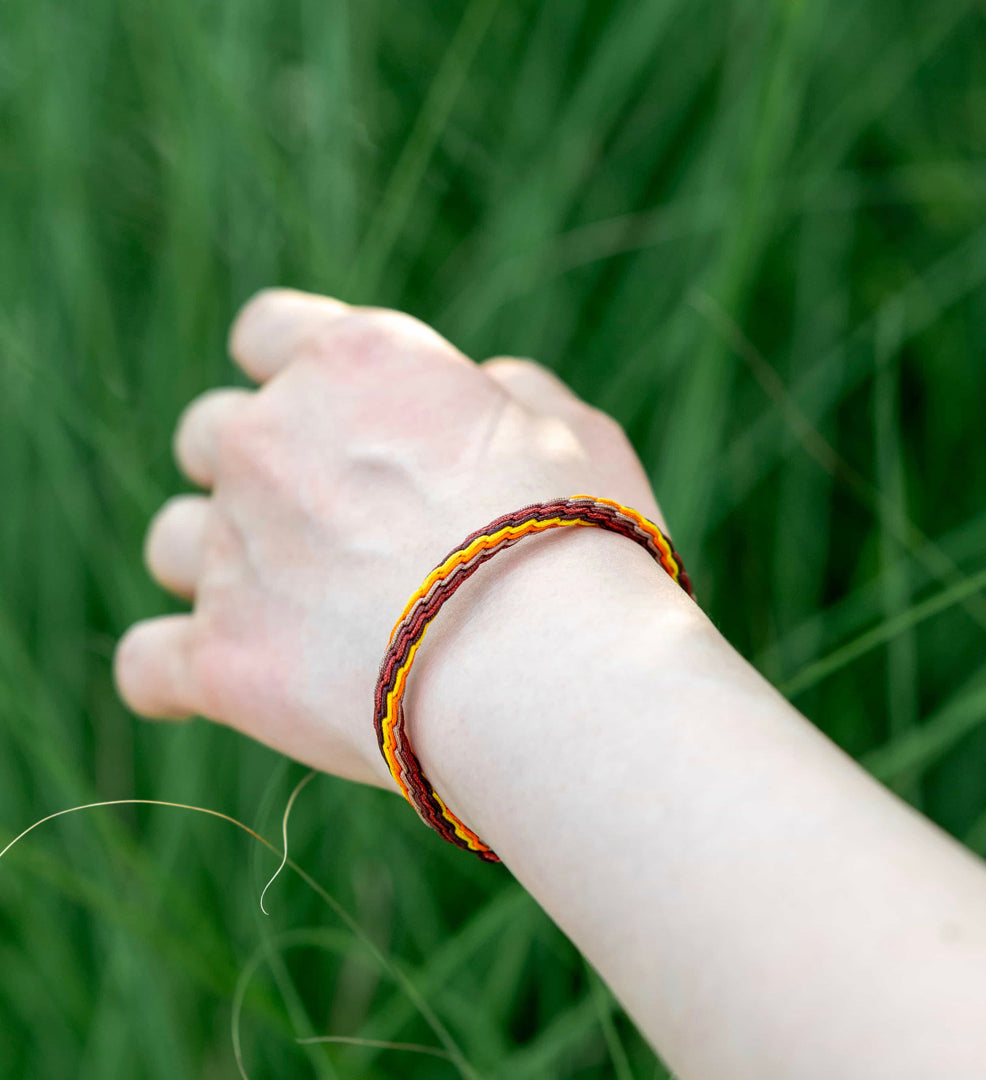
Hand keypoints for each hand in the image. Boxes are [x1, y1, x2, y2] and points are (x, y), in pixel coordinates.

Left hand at [115, 289, 664, 786]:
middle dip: (256, 470)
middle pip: (210, 434)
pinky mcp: (222, 661)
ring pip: (174, 541)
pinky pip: (147, 663)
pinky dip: (174, 674)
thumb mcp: (575, 431)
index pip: (267, 330)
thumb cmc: (580, 544)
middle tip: (328, 525)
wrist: (550, 674)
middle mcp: (270, 441)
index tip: (326, 416)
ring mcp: (236, 552)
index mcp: (354, 365)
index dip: (291, 371)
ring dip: (218, 565)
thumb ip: (510, 392)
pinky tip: (206, 684)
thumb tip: (485, 387)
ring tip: (295, 611)